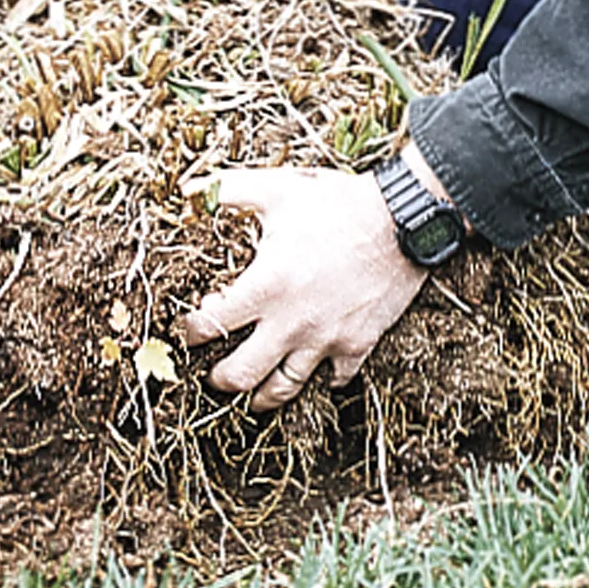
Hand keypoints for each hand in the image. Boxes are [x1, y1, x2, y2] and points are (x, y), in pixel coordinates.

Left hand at [181, 152, 436, 411]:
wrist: (402, 220)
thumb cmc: (338, 204)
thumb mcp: (276, 189)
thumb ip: (225, 191)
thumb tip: (186, 192)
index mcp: (265, 286)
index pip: (210, 324)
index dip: (191, 331)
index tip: (190, 329)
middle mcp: (291, 322)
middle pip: (241, 374)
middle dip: (220, 381)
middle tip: (213, 377)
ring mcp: (325, 338)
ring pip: (285, 387)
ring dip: (263, 397)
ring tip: (253, 398)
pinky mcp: (358, 344)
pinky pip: (335, 377)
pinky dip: (322, 379)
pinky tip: (315, 374)